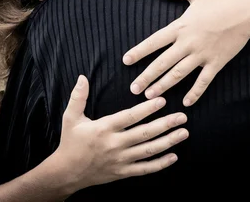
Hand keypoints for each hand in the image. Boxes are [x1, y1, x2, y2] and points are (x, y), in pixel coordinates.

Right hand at [55, 75, 188, 191]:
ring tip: (183, 133)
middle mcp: (114, 144)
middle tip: (182, 117)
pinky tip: (174, 156)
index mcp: (104, 128)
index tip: (162, 100)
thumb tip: (82, 77)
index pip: (130, 117)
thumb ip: (78, 97)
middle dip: (166, 124)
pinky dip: (160, 164)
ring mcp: (120, 160)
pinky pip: (145, 169)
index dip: (147, 109)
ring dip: (168, 142)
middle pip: (145, 133)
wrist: (66, 173)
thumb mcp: (70, 118)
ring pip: (148, 150)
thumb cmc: (70, 142)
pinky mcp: (123, 172)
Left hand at [124, 0, 249, 106]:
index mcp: (180, 27)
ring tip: (150, 96)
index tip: (126, 61)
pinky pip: (204, 81)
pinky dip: (196, 92)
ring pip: (179, 74)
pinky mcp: (216, 62)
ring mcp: (202, 54)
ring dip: (164, 86)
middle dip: (147, 77)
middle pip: (162, 63)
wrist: (246, 10)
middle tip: (133, 89)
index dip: (139, 52)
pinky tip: (187, 103)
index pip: (154, 42)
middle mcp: (188, 43)